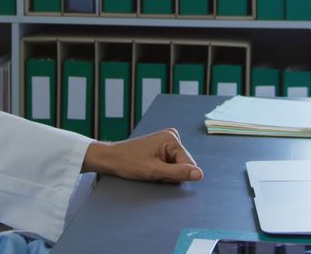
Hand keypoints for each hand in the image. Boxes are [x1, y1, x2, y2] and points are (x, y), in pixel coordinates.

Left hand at [81, 128, 202, 182]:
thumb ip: (178, 173)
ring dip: (165, 172)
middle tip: (152, 171)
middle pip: (183, 165)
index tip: (157, 172)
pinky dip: (162, 169)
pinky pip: (171, 163)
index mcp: (172, 138)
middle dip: (170, 173)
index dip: (174, 175)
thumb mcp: (154, 171)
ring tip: (150, 168)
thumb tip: (200, 175)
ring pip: (177, 165)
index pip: (188, 165)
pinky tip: (150, 166)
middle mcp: (172, 135)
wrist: (111, 158)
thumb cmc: (128, 163)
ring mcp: (167, 140)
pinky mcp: (163, 145)